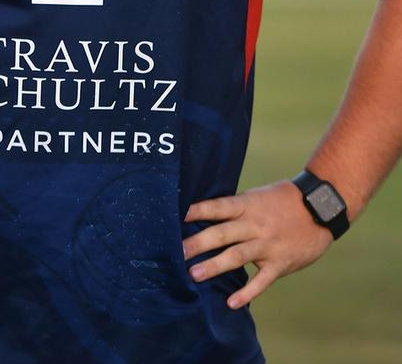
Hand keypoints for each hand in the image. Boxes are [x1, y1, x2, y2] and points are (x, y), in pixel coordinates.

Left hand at [183, 180, 332, 308]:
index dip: (199, 211)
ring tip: (193, 274)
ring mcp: (267, 244)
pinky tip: (232, 302)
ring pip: (237, 256)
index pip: (219, 207)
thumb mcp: (258, 196)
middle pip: (222, 233)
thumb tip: (209, 212)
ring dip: (214, 265)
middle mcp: (255, 224)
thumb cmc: (285, 200)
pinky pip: (261, 280)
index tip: (179, 216)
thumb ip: (237, 206)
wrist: (320, 208)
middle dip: (198, 242)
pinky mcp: (280, 263)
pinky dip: (247, 292)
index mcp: (248, 205)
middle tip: (177, 252)